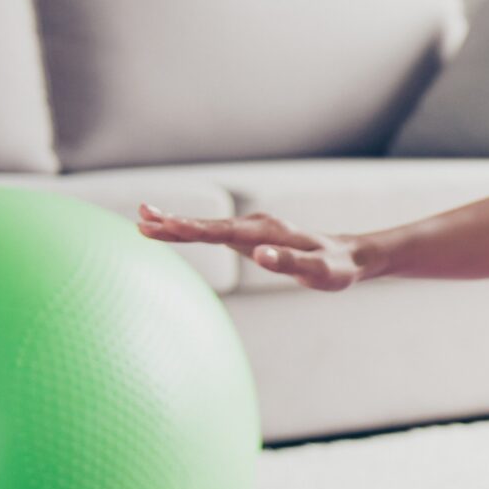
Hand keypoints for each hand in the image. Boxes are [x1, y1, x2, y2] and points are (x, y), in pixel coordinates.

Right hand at [137, 203, 363, 290]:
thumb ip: (291, 262)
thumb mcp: (319, 271)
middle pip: (209, 225)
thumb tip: (260, 255)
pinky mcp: (249, 237)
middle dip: (175, 223)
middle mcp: (256, 226)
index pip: (224, 231)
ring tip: (142, 220)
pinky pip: (214, 233)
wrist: (347, 256)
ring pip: (208, 227)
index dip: (195, 229)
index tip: (168, 226)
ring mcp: (251, 230)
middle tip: (141, 218)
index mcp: (268, 232)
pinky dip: (191, 230)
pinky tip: (171, 229)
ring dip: (176, 224)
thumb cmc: (336, 267)